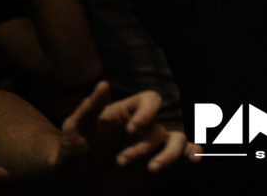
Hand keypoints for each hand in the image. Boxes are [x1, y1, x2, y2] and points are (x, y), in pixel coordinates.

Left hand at [56, 81, 198, 189]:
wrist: (73, 183)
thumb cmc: (72, 150)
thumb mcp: (74, 128)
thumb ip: (90, 108)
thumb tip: (103, 84)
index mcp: (127, 112)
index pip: (150, 100)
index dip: (147, 112)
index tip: (131, 129)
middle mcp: (144, 127)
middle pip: (160, 127)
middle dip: (145, 146)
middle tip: (120, 162)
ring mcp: (152, 147)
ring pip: (176, 141)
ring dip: (168, 155)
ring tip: (151, 170)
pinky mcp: (156, 167)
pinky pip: (180, 157)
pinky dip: (191, 154)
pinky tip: (194, 159)